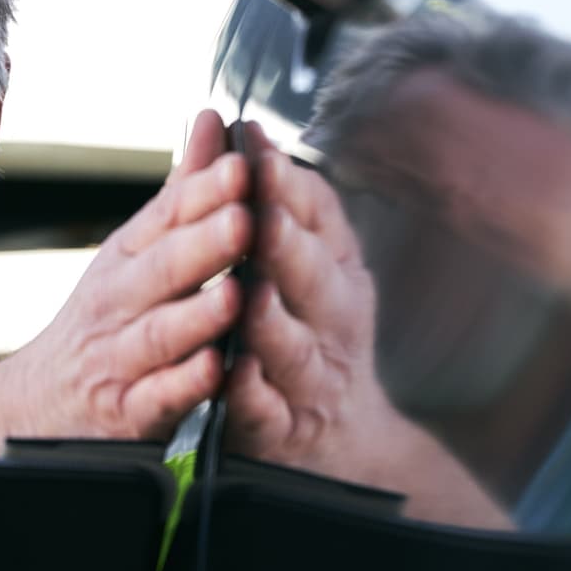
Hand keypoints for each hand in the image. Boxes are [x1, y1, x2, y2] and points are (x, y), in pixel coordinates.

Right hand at [0, 112, 252, 441]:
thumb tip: (214, 119)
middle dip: (204, 243)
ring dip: (198, 313)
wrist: (35, 408)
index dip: (205, 192)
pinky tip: (213, 371)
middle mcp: (119, 302)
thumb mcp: (135, 250)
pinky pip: (157, 398)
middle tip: (245, 215)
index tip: (243, 162)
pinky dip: (183, 385)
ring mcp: (120, 358)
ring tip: (236, 295)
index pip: (167, 218)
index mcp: (127, 257)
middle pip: (162, 269)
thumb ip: (183, 192)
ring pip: (161, 333)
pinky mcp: (127, 412)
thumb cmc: (103, 322)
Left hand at [225, 125, 508, 527]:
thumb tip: (236, 125)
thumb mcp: (297, 263)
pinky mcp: (283, 429)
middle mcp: (333, 321)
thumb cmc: (308, 335)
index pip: (318, 221)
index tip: (256, 151)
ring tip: (247, 293)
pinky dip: (252, 393)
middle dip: (285, 244)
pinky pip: (268, 410)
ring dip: (272, 319)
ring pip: (294, 346)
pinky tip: (234, 375)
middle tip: (257, 212)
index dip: (287, 186)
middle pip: (313, 279)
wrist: (336, 445)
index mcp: (334, 272)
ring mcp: (312, 378)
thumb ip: (268, 200)